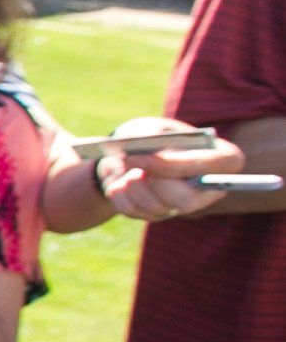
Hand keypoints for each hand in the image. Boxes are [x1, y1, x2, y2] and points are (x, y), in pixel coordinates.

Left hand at [94, 113, 236, 219]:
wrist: (129, 152)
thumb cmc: (152, 135)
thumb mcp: (157, 127)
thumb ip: (157, 138)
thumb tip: (150, 157)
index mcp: (222, 160)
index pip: (209, 168)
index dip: (175, 166)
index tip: (145, 159)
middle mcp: (208, 188)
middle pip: (187, 200)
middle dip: (155, 182)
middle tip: (132, 161)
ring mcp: (182, 204)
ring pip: (158, 208)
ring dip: (133, 185)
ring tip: (126, 164)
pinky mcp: (156, 214)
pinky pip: (135, 211)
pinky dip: (120, 193)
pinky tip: (120, 180)